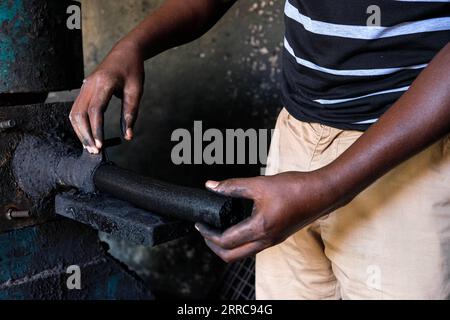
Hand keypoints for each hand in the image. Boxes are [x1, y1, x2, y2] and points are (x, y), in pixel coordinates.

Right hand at [70, 40, 144, 153]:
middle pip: (80, 114)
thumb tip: (128, 136)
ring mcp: (84, 86)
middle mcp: (89, 84)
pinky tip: (87, 136)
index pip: (95, 110)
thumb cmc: (132, 71)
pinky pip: (76, 110)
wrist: (125, 52)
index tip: (100, 145)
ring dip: (80, 132)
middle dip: (85, 135)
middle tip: (94, 152)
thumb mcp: (136, 91)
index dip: (96, 129)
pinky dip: (79, 125)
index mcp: (104, 83)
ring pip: (74, 113)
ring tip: (90, 148)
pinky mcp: (83, 90)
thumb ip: (130, 114)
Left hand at [196, 171, 341, 262]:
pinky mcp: (278, 237)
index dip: (208, 234)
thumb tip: (212, 186)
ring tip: (217, 230)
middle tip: (205, 232)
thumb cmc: (295, 188)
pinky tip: (236, 225)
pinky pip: (254, 247)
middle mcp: (266, 240)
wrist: (321, 193)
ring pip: (243, 253)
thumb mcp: (259, 184)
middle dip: (214, 247)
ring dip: (227, 246)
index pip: (226, 241)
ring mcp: (273, 241)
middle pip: (232, 256)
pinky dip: (240, 242)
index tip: (200, 224)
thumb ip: (233, 186)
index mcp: (260, 228)